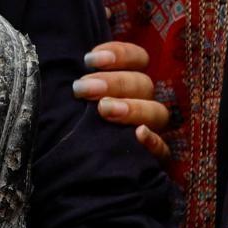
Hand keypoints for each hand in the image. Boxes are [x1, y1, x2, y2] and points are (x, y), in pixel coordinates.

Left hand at [73, 43, 170, 158]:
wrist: (65, 173)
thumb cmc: (65, 126)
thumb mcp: (70, 101)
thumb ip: (79, 82)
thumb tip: (71, 63)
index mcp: (127, 83)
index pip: (139, 59)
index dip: (120, 54)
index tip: (89, 59)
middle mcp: (142, 103)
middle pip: (144, 84)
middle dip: (114, 82)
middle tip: (84, 88)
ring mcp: (150, 130)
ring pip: (157, 112)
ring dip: (132, 107)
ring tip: (103, 109)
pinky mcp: (152, 159)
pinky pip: (163, 150)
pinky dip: (154, 141)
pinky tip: (139, 134)